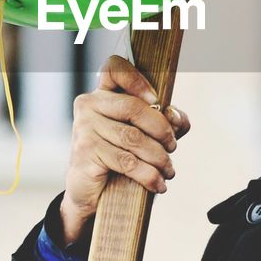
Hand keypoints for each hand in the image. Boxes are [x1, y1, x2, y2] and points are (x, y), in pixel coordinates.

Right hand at [61, 55, 190, 244]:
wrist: (90, 192)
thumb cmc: (119, 158)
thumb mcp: (145, 136)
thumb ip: (166, 121)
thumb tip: (176, 117)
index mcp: (102, 94)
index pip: (114, 68)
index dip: (138, 79)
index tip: (156, 101)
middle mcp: (89, 105)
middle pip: (134, 107)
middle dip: (162, 130)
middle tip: (172, 147)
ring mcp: (84, 127)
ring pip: (133, 138)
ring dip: (159, 157)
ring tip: (168, 170)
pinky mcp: (86, 152)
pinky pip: (126, 161)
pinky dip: (148, 175)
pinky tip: (158, 184)